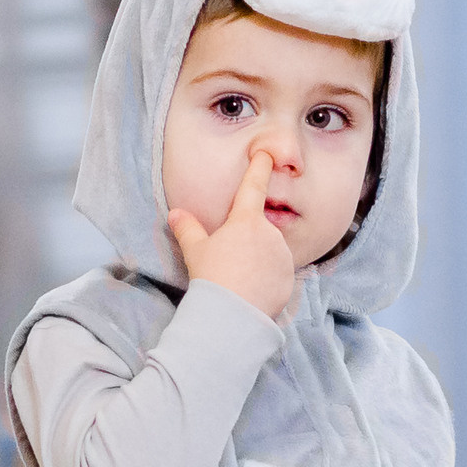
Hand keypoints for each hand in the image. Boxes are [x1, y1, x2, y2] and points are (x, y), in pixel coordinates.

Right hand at [171, 149, 293, 318]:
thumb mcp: (195, 250)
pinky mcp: (290, 277)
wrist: (233, 313)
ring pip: (269, 251)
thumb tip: (176, 214)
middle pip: (257, 230)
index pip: (253, 187)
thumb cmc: (212, 277)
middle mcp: (270, 233)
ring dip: (257, 260)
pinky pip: (278, 272)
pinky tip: (252, 290)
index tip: (267, 153)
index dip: (259, 168)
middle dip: (245, 241)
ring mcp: (283, 255)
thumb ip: (188, 229)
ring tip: (239, 279)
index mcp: (246, 220)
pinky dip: (266, 278)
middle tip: (228, 262)